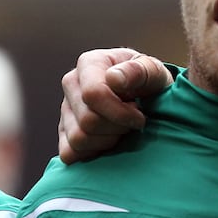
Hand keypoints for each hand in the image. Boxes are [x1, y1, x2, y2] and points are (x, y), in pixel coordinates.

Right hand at [58, 48, 172, 163]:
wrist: (147, 97)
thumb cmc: (150, 82)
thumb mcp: (153, 72)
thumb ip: (138, 70)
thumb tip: (113, 78)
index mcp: (89, 63)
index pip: (93, 94)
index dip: (120, 112)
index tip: (140, 116)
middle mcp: (71, 83)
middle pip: (87, 120)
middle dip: (117, 128)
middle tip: (132, 123)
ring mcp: (65, 108)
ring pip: (78, 139)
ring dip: (107, 141)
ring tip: (121, 130)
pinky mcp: (63, 132)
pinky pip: (69, 154)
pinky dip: (91, 154)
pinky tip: (107, 142)